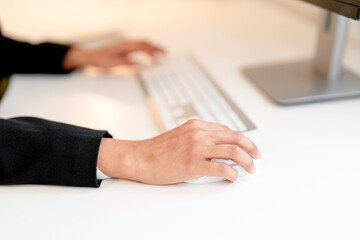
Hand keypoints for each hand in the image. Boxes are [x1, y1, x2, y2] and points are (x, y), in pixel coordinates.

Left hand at [63, 40, 164, 69]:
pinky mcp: (126, 48)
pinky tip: (151, 54)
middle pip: (144, 43)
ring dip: (153, 48)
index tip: (159, 56)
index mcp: (124, 45)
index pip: (141, 46)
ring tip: (162, 53)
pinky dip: (148, 50)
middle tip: (165, 53)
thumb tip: (139, 66)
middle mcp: (126, 43)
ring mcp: (127, 45)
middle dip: (156, 48)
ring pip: (143, 44)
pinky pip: (140, 47)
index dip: (151, 51)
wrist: (92, 56)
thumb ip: (127, 64)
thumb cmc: (100, 59)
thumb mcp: (113, 63)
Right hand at [97, 119, 261, 184]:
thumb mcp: (180, 135)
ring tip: (251, 168)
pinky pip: (222, 168)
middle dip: (251, 147)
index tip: (248, 146)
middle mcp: (199, 134)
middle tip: (257, 156)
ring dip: (246, 161)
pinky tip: (233, 177)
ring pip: (233, 151)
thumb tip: (216, 146)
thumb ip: (198, 136)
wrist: (139, 157)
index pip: (227, 130)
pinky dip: (232, 173)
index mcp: (196, 125)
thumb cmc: (157, 149)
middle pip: (235, 138)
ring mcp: (197, 148)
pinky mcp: (193, 164)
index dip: (242, 139)